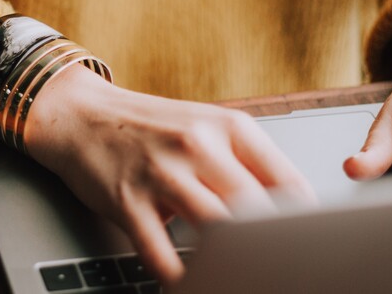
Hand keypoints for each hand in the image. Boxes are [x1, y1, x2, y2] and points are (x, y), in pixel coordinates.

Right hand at [24, 66, 315, 283]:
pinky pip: (159, 252)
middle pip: (255, 210)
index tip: (310, 247)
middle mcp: (198, 146)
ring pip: (214, 230)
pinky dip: (177, 277)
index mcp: (229, 127)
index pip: (287, 182)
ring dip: (229, 263)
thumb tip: (293, 210)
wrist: (81, 115)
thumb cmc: (150, 128)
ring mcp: (161, 173)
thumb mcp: (205, 129)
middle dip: (271, 247)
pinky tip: (187, 284)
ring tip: (238, 279)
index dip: (304, 223)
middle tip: (278, 270)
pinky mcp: (127, 200)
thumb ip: (246, 163)